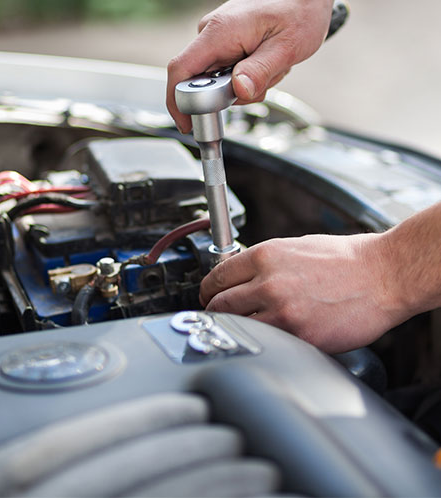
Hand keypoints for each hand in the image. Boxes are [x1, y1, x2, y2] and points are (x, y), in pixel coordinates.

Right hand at [167, 0, 335, 132]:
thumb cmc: (301, 5)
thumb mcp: (288, 45)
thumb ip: (260, 70)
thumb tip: (239, 90)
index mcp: (220, 32)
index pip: (180, 71)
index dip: (177, 103)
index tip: (187, 125)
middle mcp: (212, 33)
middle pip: (201, 83)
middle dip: (232, 95)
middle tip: (264, 82)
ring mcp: (218, 37)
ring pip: (219, 80)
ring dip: (246, 84)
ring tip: (272, 65)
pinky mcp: (227, 41)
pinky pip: (228, 71)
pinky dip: (249, 75)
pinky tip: (268, 61)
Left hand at [199, 233, 404, 353]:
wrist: (383, 275)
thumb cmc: (345, 259)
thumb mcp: (296, 247)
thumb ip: (264, 263)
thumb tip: (240, 275)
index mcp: (266, 256)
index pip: (217, 276)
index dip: (207, 289)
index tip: (208, 296)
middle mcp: (269, 283)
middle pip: (219, 304)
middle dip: (214, 310)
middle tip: (219, 314)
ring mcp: (283, 313)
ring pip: (238, 326)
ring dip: (236, 328)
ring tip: (245, 325)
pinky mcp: (300, 337)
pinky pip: (268, 343)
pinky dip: (264, 341)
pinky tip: (273, 335)